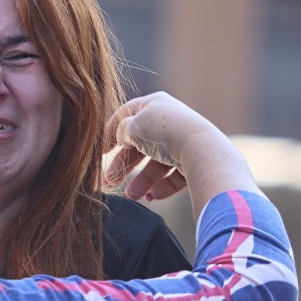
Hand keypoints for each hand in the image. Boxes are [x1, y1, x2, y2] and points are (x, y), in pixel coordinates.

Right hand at [103, 92, 226, 202]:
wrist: (199, 148)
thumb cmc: (163, 132)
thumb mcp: (132, 127)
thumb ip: (121, 132)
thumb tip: (121, 137)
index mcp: (154, 105)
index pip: (126, 116)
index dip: (110, 133)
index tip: (100, 152)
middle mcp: (169, 121)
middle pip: (140, 145)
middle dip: (124, 165)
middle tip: (109, 181)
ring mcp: (182, 142)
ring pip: (156, 164)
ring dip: (141, 181)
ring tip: (130, 196)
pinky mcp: (194, 161)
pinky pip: (173, 176)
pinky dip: (161, 186)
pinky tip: (151, 196)